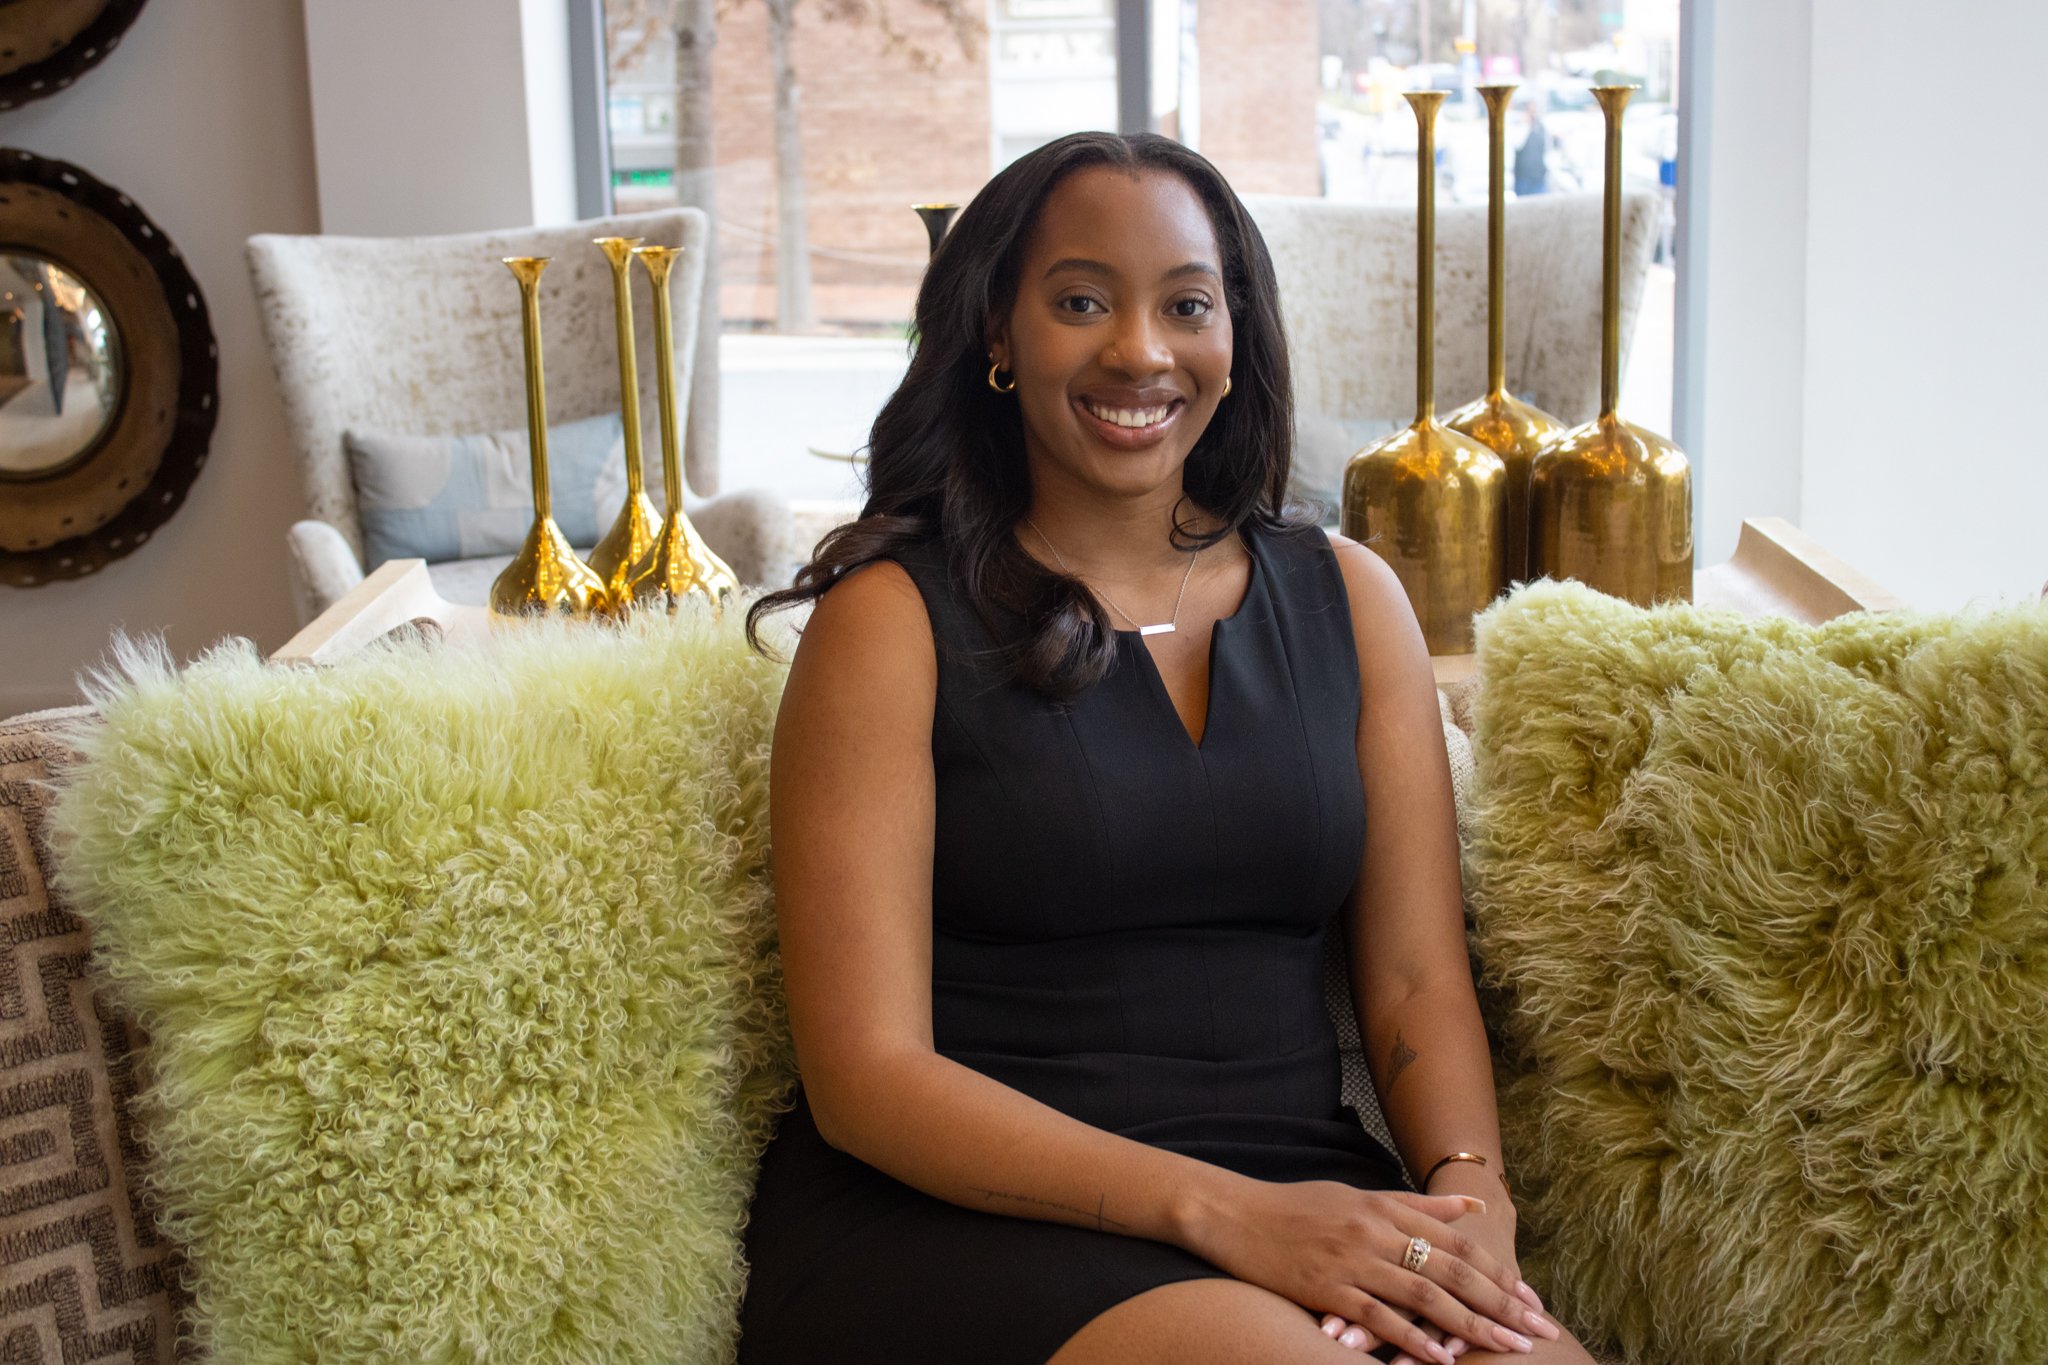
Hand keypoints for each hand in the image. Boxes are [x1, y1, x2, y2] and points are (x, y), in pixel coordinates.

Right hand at [1183, 1176, 1557, 1362]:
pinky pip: (1379, 1319)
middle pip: (1452, 1270)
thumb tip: (1473, 1208)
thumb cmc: (1298, 1207)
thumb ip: (1418, 1206)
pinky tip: (1440, 1361)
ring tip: (1509, 1349)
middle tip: (1539, 1331)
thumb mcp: (1360, 1195)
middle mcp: (1376, 1232)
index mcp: (1386, 1207)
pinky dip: (1412, 1341)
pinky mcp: (1327, 1289)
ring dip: (1472, 1326)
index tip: (1531, 1300)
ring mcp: (1352, 1261)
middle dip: (1501, 1304)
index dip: (1497, 1272)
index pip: (1457, 1242)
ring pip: (1425, 1296)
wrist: (1234, 1214)